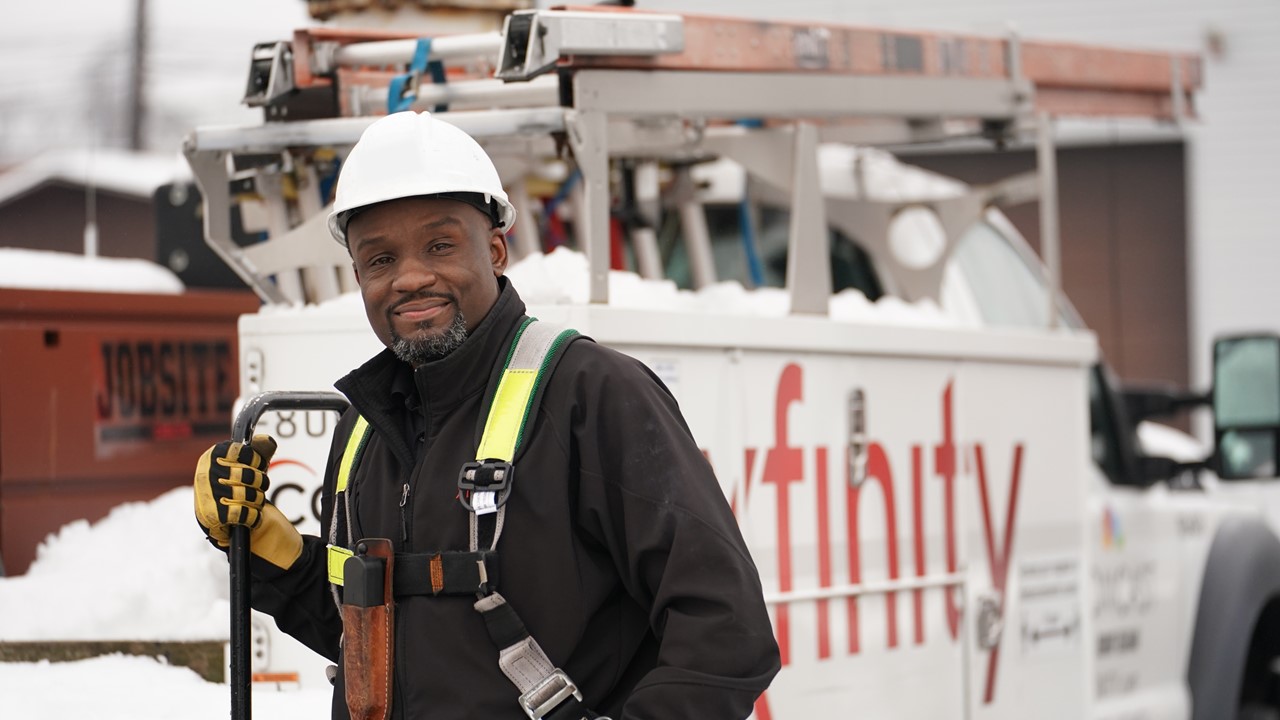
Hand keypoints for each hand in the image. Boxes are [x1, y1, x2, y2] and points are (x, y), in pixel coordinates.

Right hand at [194, 435, 301, 570]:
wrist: (220, 523)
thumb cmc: (236, 489)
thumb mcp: (247, 467)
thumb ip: (259, 452)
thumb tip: (267, 441)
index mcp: (212, 456)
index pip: (245, 452)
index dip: (256, 462)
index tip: (255, 467)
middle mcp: (206, 473)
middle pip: (252, 475)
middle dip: (260, 484)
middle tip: (254, 489)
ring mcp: (209, 495)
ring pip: (251, 495)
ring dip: (257, 502)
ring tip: (250, 503)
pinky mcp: (213, 516)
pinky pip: (246, 514)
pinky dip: (253, 518)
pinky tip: (249, 518)